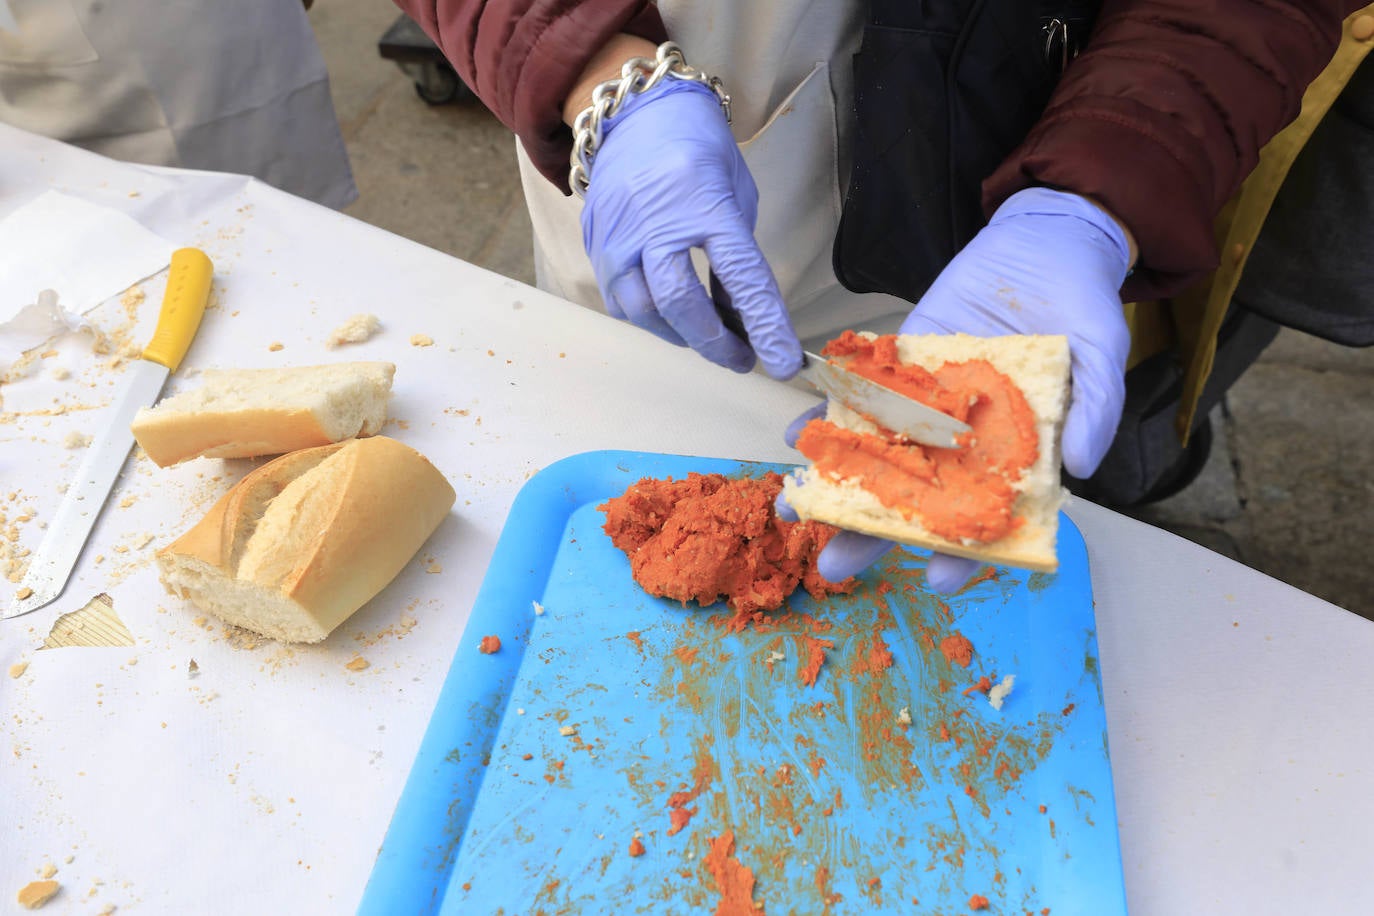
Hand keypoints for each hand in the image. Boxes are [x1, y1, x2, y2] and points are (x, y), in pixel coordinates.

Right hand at [579, 80, 801, 377]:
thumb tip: (741, 321)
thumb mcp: (734, 197)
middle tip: (742, 359)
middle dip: (714, 344)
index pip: (741, 276)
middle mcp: (654, 221)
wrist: (635, 115)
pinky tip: (671, 317)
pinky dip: (650, 318)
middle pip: (680, 303)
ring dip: (681, 336)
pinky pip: (620, 300)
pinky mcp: (595, 243)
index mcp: (704, 203)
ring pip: (642, 311)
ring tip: (708, 338)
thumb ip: (736, 259)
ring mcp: (617, 234)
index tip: (782, 364)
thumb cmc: (697, 153)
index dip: (765, 325)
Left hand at [781, 187, 1133, 590]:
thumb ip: (1096, 409)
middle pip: (916, 498)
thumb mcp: (1104, 353)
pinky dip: (831, 412)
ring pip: (880, 453)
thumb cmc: (1083, 305)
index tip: (940, 580)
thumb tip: (1079, 466)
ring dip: (836, 479)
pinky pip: (862, 395)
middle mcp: (963, 440)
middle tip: (835, 565)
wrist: (1048, 240)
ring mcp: (928, 404)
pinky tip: (799, 431)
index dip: (966, 552)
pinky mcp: (903, 366)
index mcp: (1011, 455)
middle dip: (873, 533)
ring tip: (797, 505)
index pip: (986, 515)